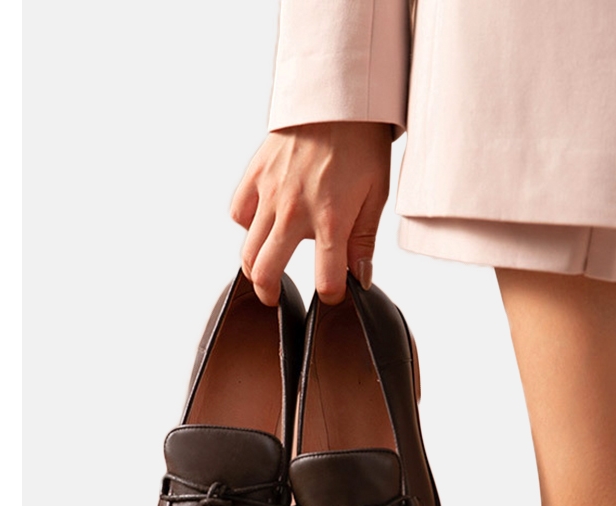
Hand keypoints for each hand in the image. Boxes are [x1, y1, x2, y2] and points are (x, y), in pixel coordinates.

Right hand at [231, 122, 392, 305]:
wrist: (338, 97)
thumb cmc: (362, 143)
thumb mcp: (376, 195)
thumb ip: (364, 241)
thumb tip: (362, 277)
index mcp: (331, 220)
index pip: (326, 281)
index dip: (332, 294)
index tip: (334, 291)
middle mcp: (295, 211)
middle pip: (267, 273)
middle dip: (271, 294)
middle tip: (276, 297)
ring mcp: (270, 194)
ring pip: (248, 250)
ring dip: (254, 268)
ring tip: (264, 272)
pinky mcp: (255, 177)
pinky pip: (239, 214)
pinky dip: (247, 225)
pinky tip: (263, 224)